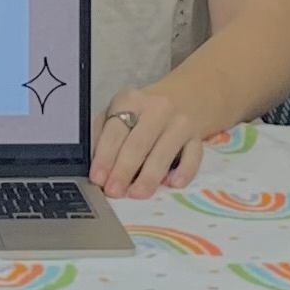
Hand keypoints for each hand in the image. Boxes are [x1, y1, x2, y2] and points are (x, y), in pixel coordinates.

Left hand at [94, 83, 205, 199]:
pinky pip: (193, 156)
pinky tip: (174, 183)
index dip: (105, 156)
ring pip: (164, 151)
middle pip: (138, 143)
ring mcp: (180, 122)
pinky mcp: (197, 137)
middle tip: (114, 192)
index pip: (115, 131)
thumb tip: (92, 165)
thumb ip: (103, 133)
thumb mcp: (120, 111)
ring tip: (138, 194)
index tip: (98, 178)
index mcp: (130, 100)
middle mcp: (157, 108)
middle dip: (124, 170)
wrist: (186, 95)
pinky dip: (185, 171)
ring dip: (150, 175)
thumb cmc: (144, 111)